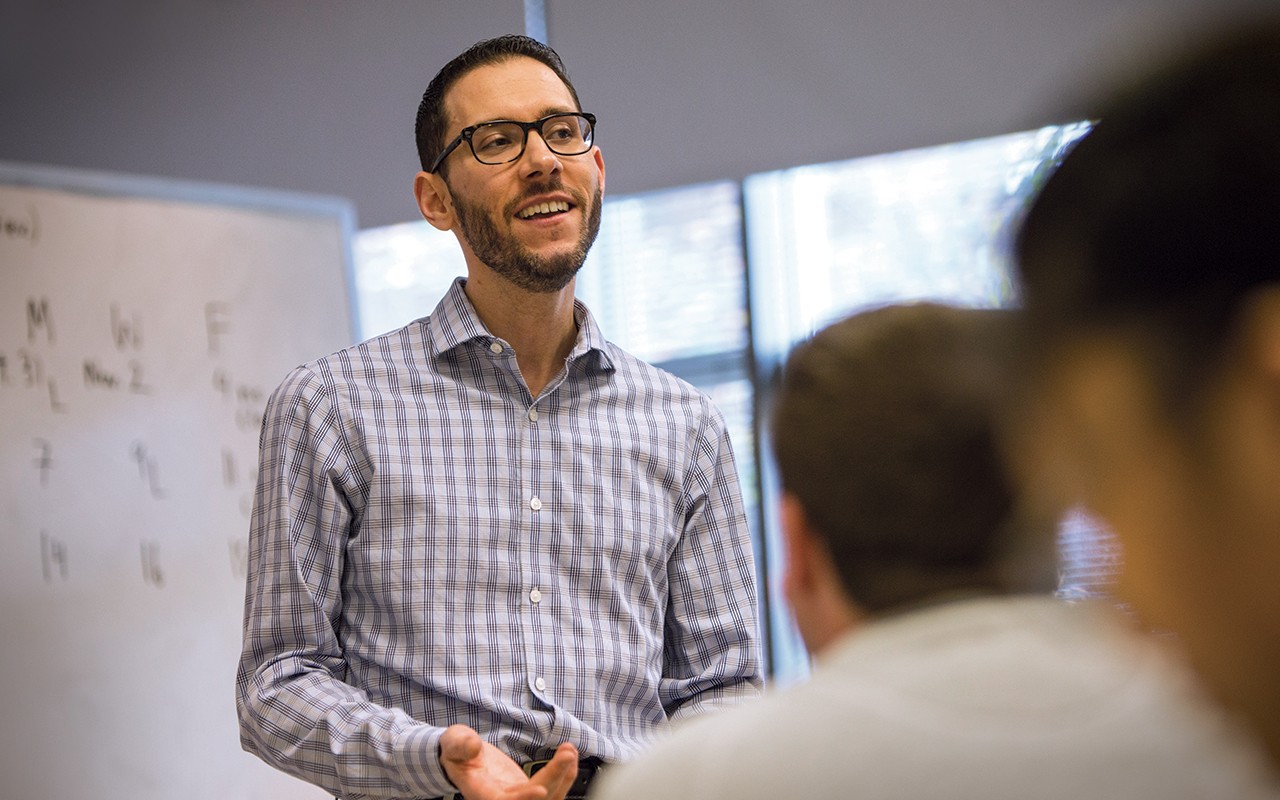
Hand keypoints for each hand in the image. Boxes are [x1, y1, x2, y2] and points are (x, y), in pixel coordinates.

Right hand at [439, 724, 578, 799]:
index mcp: (482, 793)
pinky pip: (551, 787)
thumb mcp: (453, 742)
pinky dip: (563, 773)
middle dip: (553, 778)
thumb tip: (473, 746)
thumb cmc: (456, 749)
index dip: (523, 799)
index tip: (541, 789)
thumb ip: (461, 745)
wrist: (462, 755)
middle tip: (567, 754)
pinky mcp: (527, 789)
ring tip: (569, 751)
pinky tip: (569, 756)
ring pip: (547, 796)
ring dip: (563, 776)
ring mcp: (517, 796)